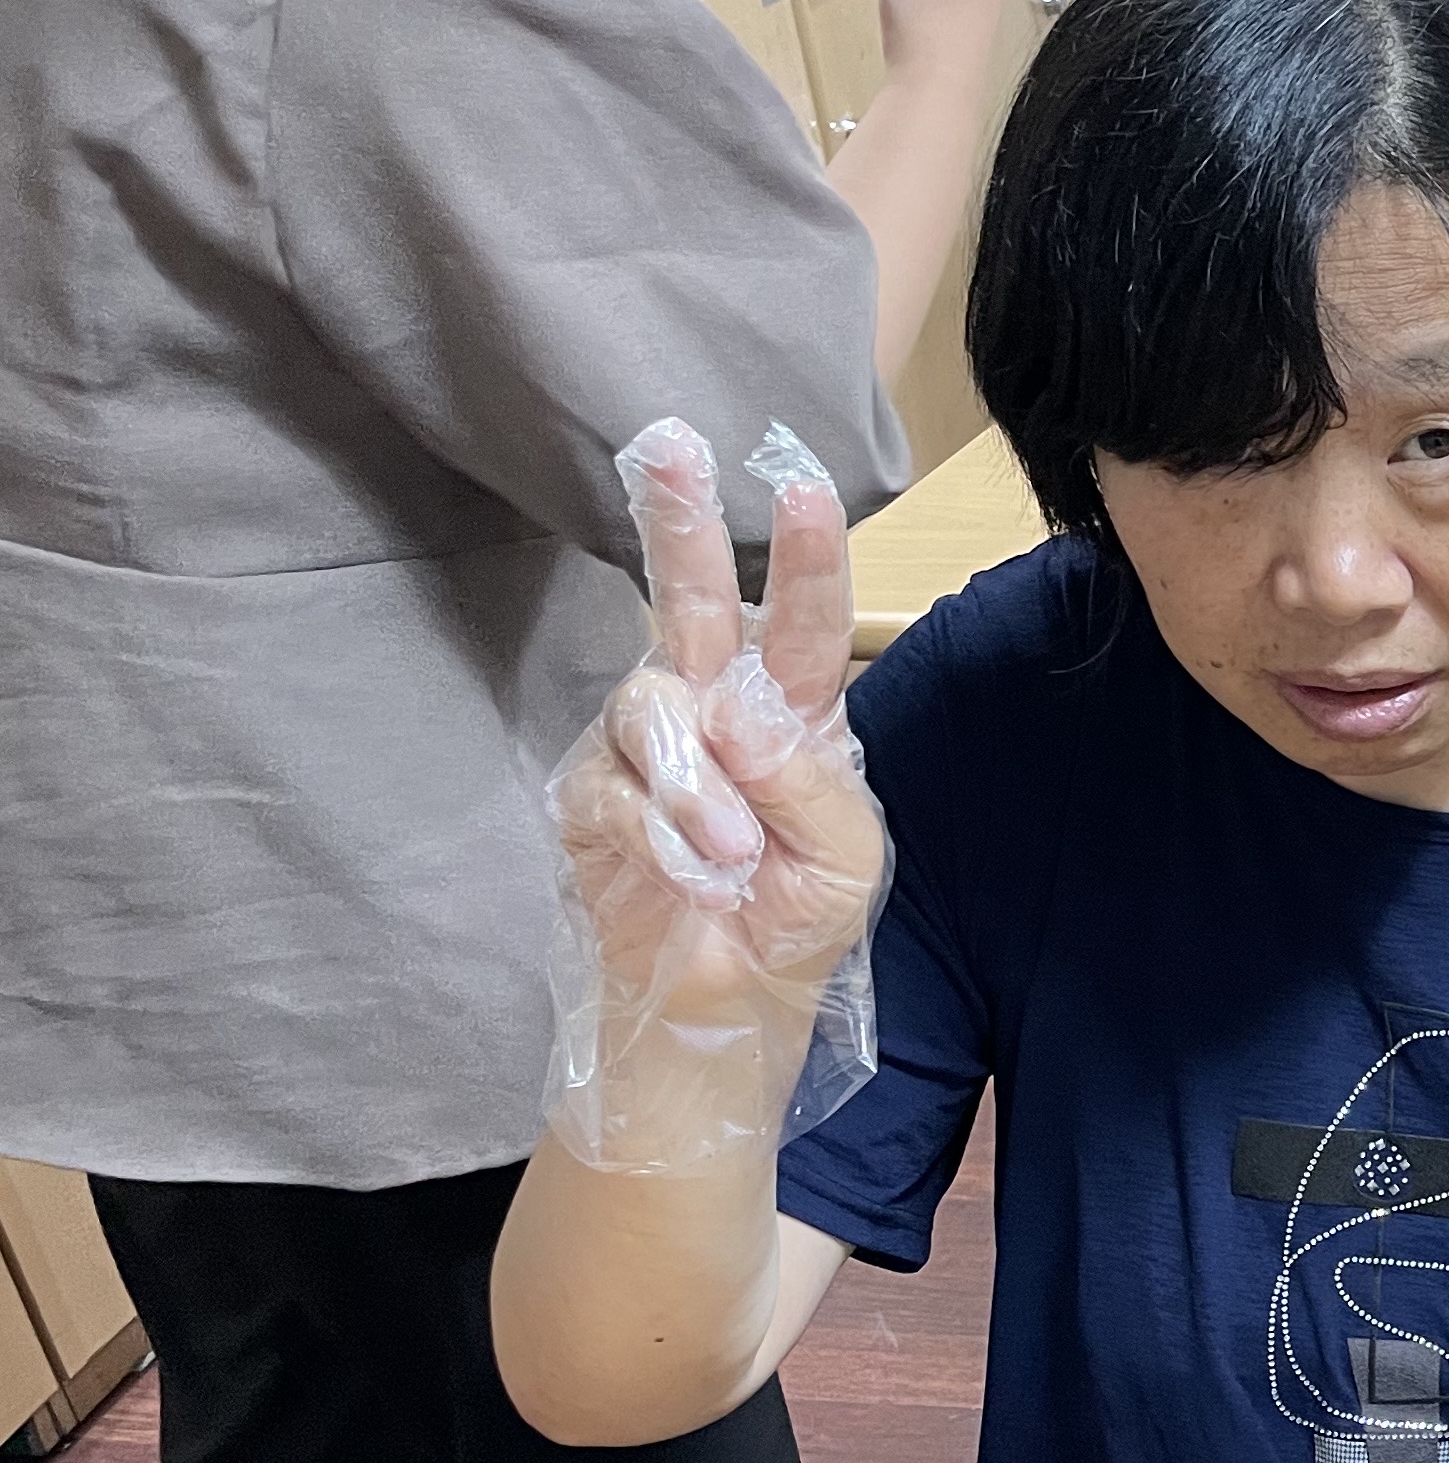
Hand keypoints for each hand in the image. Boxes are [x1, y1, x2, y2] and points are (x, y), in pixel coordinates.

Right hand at [543, 421, 886, 1169]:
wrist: (722, 1013)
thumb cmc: (794, 926)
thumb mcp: (846, 858)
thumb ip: (812, 780)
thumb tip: (743, 715)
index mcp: (788, 720)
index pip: (794, 627)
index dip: (800, 560)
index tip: (799, 487)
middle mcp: (709, 716)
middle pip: (684, 603)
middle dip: (677, 525)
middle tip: (669, 448)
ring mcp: (641, 754)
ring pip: (651, 708)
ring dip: (698, 786)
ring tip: (732, 857)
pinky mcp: (587, 801)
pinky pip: (616, 788)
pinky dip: (661, 834)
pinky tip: (691, 877)